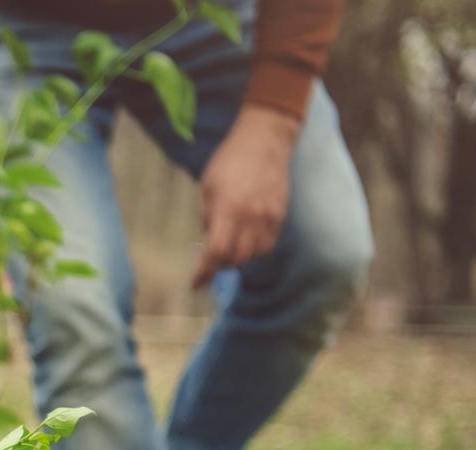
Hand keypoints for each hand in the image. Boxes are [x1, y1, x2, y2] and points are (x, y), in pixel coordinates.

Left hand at [192, 105, 298, 288]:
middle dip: (219, 265)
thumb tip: (207, 240)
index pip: (216, 252)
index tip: (195, 283)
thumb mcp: (207, 187)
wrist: (265, 140)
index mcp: (228, 209)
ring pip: (253, 255)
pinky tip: (244, 241)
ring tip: (227, 249)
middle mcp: (251, 217)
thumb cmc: (230, 160)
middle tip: (209, 262)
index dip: (204, 272)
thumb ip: (207, 215)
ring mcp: (269, 216)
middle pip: (235, 259)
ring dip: (237, 258)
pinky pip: (267, 244)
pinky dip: (254, 249)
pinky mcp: (280, 214)